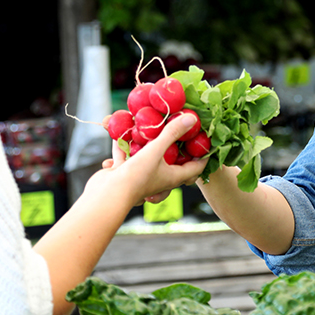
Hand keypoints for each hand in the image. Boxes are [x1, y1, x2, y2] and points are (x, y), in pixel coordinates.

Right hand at [86, 114, 207, 206]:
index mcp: (172, 177)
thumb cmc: (136, 177)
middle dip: (176, 146)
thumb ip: (172, 133)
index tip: (208, 142)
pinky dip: (124, 144)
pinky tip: (120, 131)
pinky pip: (126, 155)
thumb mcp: (157, 150)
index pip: (195, 168)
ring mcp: (141, 175)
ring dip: (146, 142)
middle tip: (181, 129)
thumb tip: (192, 119)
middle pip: (172, 161)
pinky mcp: (124, 172)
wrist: (106, 196)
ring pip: (146, 155)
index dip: (203, 156)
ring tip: (150, 127)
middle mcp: (158, 177)